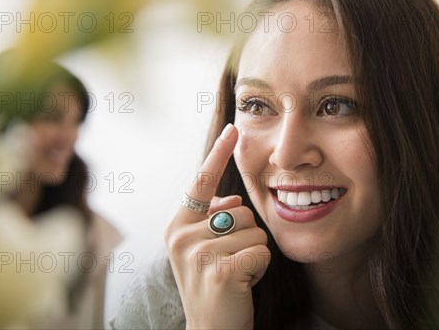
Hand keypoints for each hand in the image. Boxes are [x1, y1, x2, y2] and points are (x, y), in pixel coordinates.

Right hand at [165, 124, 270, 329]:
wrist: (211, 329)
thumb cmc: (212, 284)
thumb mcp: (203, 247)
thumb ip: (212, 218)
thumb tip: (230, 198)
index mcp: (177, 225)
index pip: (201, 182)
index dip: (218, 154)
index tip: (232, 129)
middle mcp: (182, 235)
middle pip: (242, 210)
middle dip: (246, 235)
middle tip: (230, 262)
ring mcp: (198, 252)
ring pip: (255, 230)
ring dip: (254, 252)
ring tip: (235, 272)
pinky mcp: (220, 269)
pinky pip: (261, 250)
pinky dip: (261, 268)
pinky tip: (243, 283)